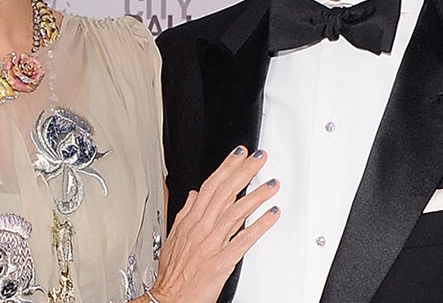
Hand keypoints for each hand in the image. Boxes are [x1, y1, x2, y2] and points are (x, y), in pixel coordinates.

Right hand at [149, 146, 280, 302]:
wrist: (170, 298)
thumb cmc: (172, 272)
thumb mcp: (174, 237)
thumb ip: (186, 213)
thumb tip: (194, 195)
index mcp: (190, 221)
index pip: (210, 186)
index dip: (226, 168)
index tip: (238, 154)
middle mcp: (201, 228)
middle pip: (225, 193)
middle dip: (243, 172)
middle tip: (259, 158)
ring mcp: (212, 244)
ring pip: (236, 212)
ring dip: (256, 195)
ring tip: (272, 183)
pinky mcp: (222, 261)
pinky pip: (244, 239)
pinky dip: (260, 226)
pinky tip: (272, 214)